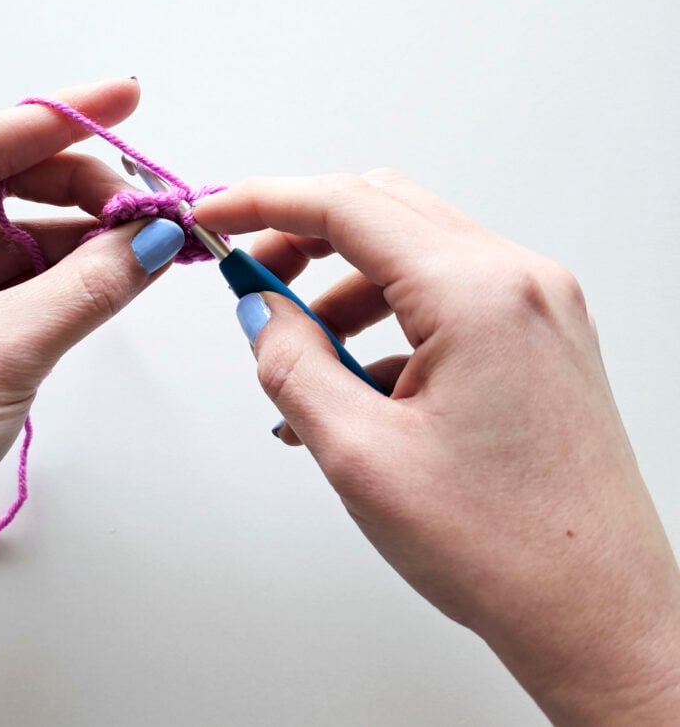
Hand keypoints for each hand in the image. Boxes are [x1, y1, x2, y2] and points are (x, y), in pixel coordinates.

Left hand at [0, 78, 185, 611]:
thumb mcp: (2, 352)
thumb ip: (89, 286)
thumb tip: (156, 237)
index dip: (65, 117)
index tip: (128, 98)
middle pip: (8, 184)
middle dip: (86, 190)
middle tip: (155, 209)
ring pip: (21, 234)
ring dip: (86, 238)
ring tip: (154, 244)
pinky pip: (20, 278)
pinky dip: (71, 277)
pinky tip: (118, 275)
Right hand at [194, 170, 679, 722]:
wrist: (598, 615)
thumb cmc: (505, 549)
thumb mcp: (360, 454)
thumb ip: (293, 364)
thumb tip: (260, 312)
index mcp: (478, 295)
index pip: (347, 206)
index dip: (265, 201)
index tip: (217, 213)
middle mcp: (518, 283)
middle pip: (383, 213)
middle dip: (303, 238)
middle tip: (251, 279)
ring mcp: (537, 309)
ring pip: (411, 257)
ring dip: (342, 291)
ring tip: (300, 360)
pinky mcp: (538, 340)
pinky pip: (444, 301)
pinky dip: (386, 325)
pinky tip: (354, 389)